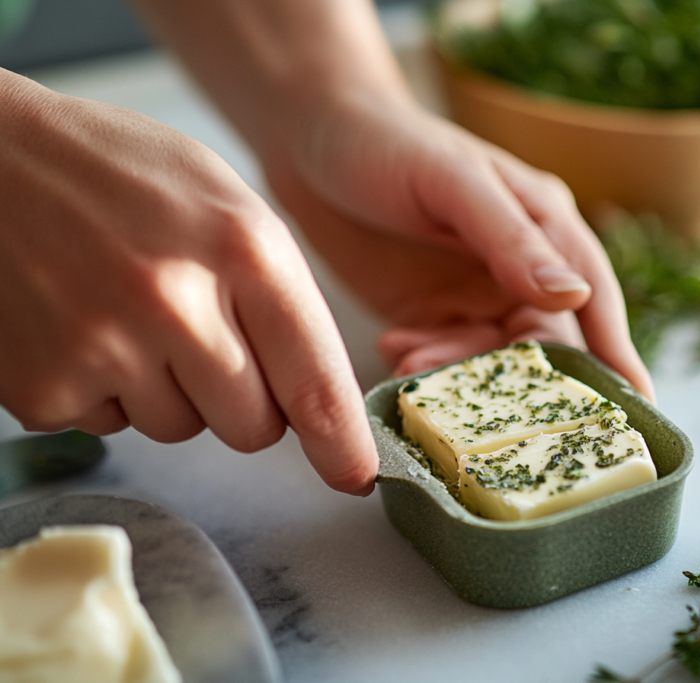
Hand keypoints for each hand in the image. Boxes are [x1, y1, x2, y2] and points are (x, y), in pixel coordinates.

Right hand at [0, 72, 376, 493]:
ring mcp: (104, 348)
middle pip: (252, 427)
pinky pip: (109, 426)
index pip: (313, 382)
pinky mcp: (44, 386)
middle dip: (243, 402)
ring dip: (168, 391)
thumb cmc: (120, 174)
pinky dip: (104, 390)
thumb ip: (278, 293)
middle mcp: (178, 305)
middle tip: (204, 341)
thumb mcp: (227, 203)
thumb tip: (312, 396)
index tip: (354, 475)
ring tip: (129, 313)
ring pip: (181, 430)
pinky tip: (82, 324)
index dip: (340, 443)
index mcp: (244, 251)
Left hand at [266, 95, 654, 399]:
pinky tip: (393, 349)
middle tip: (481, 406)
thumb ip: (513, 240)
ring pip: (488, 360)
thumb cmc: (390, 141)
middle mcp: (519, 271)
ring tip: (411, 363)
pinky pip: (441, 358)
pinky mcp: (430, 314)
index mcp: (547, 229)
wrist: (312, 137)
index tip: (639, 417)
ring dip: (455, 373)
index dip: (617, 361)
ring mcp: (474, 296)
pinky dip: (423, 364)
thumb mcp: (455, 182)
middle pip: (543, 345)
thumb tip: (574, 297)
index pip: (593, 304)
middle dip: (517, 380)